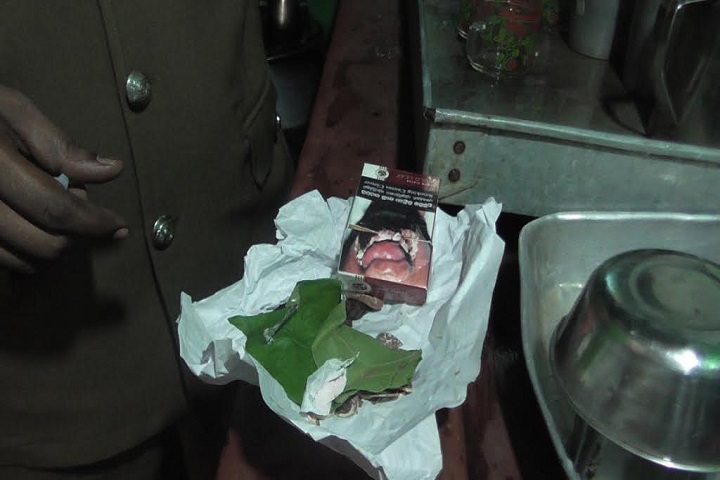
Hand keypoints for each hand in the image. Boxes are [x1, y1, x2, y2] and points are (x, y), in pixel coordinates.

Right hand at [0, 85, 126, 272]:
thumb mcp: (8, 109)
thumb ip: (58, 144)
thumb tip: (111, 171)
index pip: (55, 209)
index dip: (95, 223)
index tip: (119, 227)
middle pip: (44, 244)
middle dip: (75, 236)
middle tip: (79, 211)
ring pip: (22, 262)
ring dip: (51, 249)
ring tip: (51, 218)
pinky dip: (22, 256)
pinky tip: (27, 231)